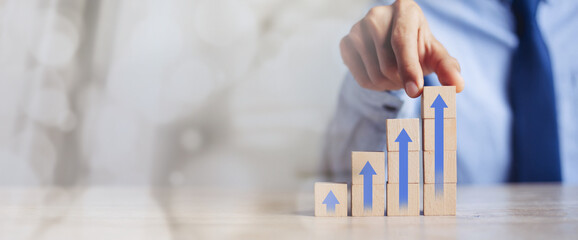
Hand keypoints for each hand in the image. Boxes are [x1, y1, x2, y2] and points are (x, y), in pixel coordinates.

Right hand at [340, 0, 463, 97]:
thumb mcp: (435, 54)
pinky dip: (373, 85)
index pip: (402, 41)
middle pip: (387, 65)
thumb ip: (448, 68)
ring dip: (388, 85)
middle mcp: (377, 14)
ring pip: (373, 75)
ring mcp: (357, 28)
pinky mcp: (345, 42)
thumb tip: (457, 86)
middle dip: (401, 81)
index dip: (409, 68)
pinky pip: (359, 77)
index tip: (416, 92)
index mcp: (404, 9)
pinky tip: (380, 74)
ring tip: (396, 75)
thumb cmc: (418, 47)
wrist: (393, 42)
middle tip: (410, 80)